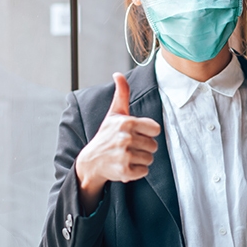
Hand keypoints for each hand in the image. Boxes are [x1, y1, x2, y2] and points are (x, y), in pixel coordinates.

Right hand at [75, 72, 160, 210]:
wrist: (91, 161)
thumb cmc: (106, 135)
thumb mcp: (114, 114)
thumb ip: (121, 94)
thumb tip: (118, 74)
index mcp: (126, 122)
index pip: (155, 129)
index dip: (147, 133)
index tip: (136, 134)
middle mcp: (125, 138)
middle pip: (153, 146)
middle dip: (144, 148)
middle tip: (128, 147)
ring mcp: (124, 155)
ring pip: (149, 159)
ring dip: (140, 160)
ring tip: (126, 156)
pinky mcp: (124, 171)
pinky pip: (144, 172)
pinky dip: (136, 171)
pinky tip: (125, 166)